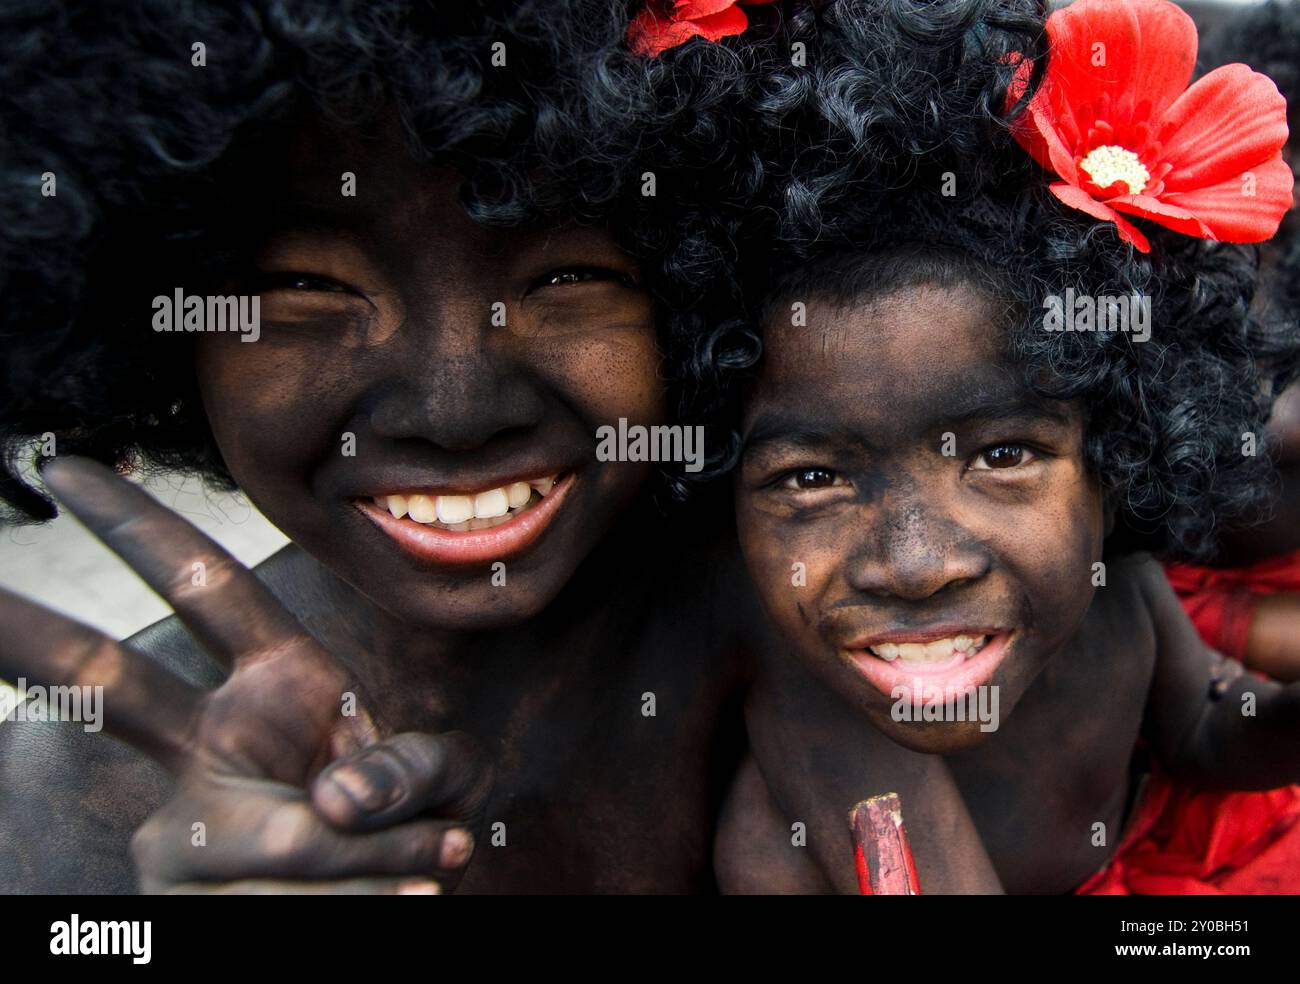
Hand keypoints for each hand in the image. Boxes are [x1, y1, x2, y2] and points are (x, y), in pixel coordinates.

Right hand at [0, 456, 490, 892]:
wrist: (387, 908)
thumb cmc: (407, 829)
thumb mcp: (434, 781)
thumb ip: (412, 770)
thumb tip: (337, 797)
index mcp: (274, 683)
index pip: (206, 590)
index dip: (143, 530)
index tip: (68, 469)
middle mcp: (207, 747)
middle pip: (106, 681)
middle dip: (27, 636)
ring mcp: (182, 831)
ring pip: (283, 841)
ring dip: (373, 864)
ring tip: (427, 871)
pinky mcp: (181, 905)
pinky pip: (286, 906)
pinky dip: (364, 903)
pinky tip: (389, 902)